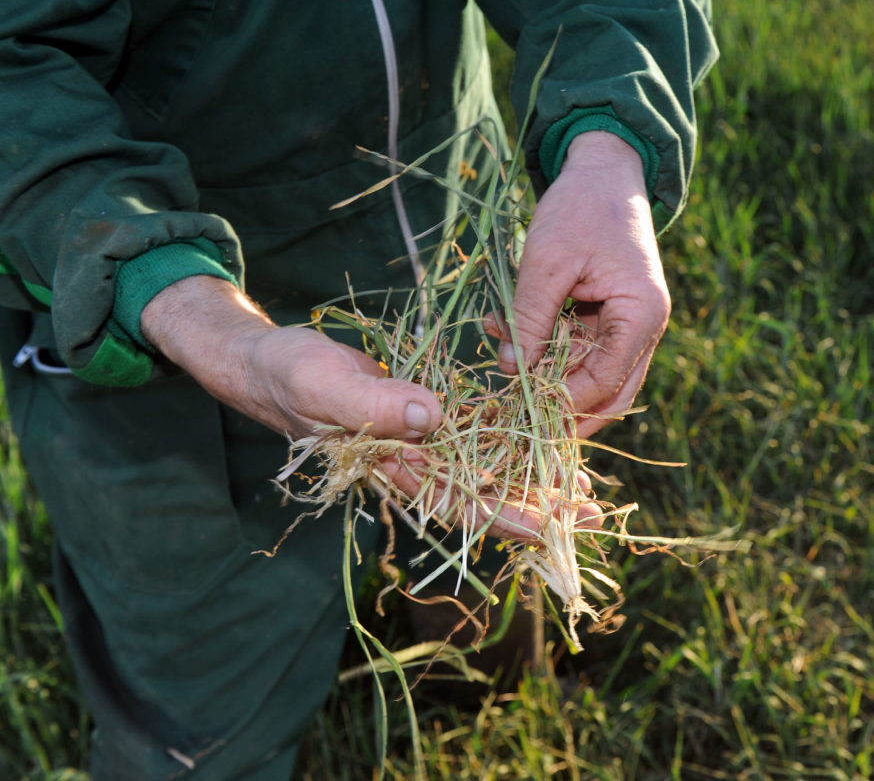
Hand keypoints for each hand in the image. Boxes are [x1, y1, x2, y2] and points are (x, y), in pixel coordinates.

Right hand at [141, 276, 599, 539]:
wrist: (265, 362)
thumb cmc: (286, 373)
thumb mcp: (321, 383)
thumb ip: (371, 404)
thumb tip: (432, 415)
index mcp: (390, 466)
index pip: (457, 502)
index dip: (506, 516)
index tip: (554, 525)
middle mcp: (411, 463)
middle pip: (484, 495)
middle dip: (538, 506)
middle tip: (594, 514)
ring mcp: (418, 441)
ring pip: (485, 468)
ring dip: (532, 477)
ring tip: (583, 487)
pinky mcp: (421, 415)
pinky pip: (473, 436)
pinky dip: (508, 440)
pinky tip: (543, 438)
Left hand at [496, 131, 669, 438]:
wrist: (603, 168)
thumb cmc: (581, 207)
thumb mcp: (548, 261)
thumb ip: (531, 317)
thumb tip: (512, 371)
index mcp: (642, 315)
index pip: (606, 381)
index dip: (565, 401)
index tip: (522, 412)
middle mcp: (644, 327)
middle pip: (611, 392)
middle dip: (567, 411)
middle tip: (522, 429)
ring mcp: (629, 324)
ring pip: (593, 374)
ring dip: (550, 376)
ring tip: (502, 368)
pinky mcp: (609, 316)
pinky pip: (580, 347)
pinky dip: (547, 348)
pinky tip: (505, 334)